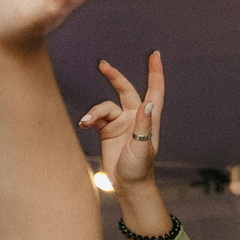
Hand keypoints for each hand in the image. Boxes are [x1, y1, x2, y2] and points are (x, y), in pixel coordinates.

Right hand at [78, 52, 163, 189]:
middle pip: (125, 90)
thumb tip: (147, 103)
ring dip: (94, 113)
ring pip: (104, 107)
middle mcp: (135, 117)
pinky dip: (89, 120)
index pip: (155, 90)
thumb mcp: (143, 147)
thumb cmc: (140, 168)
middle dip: (114, 77)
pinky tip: (84, 125)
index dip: (155, 72)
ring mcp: (120, 123)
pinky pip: (95, 118)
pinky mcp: (106, 131)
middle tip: (103, 65)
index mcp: (149, 118)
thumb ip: (144, 125)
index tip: (155, 54)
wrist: (128, 185)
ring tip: (86, 123)